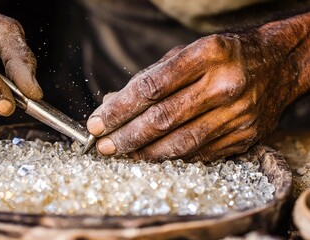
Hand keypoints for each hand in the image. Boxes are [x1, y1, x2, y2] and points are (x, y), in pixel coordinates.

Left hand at [87, 31, 305, 161]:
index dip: (120, 109)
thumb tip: (113, 103)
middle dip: (126, 136)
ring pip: (180, 143)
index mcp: (208, 55)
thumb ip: (150, 77)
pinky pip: (199, 154)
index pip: (152, 88)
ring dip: (144, 152)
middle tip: (103, 146)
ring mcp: (237, 115)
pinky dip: (172, 156)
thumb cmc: (226, 54)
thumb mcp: (188, 52)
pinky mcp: (245, 137)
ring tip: (122, 153)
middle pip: (162, 120)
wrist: (279, 64)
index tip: (97, 122)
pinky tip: (153, 154)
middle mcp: (225, 85)